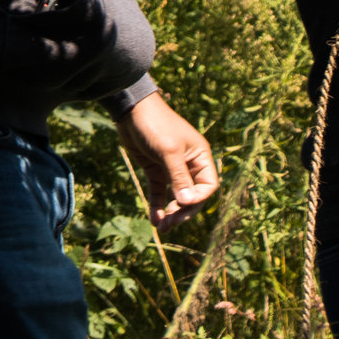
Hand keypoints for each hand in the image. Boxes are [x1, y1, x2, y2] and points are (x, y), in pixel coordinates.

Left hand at [116, 92, 218, 232]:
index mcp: (201, 157)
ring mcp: (171, 168)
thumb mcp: (168, 152)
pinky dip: (157, 205)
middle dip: (184, 211)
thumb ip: (179, 178)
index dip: (198, 199)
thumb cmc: (155, 126)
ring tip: (162, 228)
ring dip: (171, 213)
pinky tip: (154, 220)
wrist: (130, 111)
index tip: (184, 204)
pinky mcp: (154, 169)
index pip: (208, 186)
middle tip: (171, 224)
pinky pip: (159, 192)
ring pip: (175, 197)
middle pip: (192, 195)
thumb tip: (187, 203)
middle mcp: (189, 164)